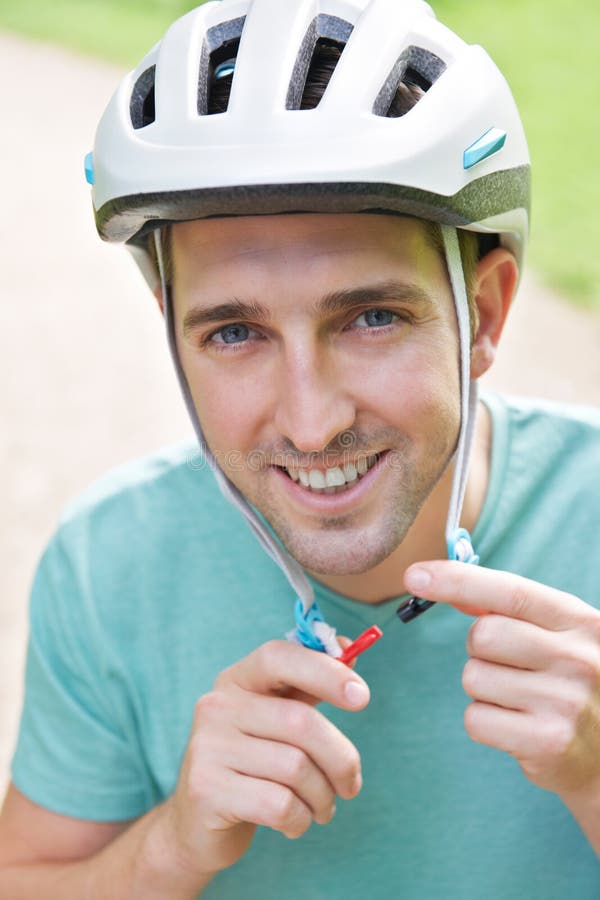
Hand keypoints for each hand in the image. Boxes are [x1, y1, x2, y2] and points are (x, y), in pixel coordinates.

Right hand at [161, 639, 369, 880]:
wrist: (196, 824)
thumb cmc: (252, 763)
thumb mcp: (276, 719)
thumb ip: (310, 685)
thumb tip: (349, 649)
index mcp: (237, 680)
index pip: (279, 657)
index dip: (325, 671)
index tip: (362, 697)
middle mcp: (217, 706)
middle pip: (300, 722)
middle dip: (340, 759)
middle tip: (351, 785)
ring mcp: (208, 747)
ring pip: (296, 768)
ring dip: (323, 797)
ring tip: (322, 808)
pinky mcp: (206, 791)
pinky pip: (280, 805)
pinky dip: (301, 819)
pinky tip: (295, 823)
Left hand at [404, 562, 599, 800]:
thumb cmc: (570, 684)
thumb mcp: (558, 636)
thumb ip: (508, 608)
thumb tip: (441, 580)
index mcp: (581, 621)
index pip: (510, 592)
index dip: (458, 580)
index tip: (415, 576)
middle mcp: (579, 658)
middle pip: (483, 636)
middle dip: (480, 650)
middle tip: (511, 668)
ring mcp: (566, 702)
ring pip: (474, 678)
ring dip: (483, 689)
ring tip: (521, 700)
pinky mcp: (548, 742)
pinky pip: (476, 719)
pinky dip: (485, 723)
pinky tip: (518, 727)